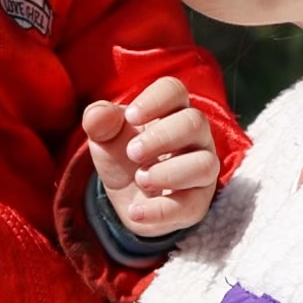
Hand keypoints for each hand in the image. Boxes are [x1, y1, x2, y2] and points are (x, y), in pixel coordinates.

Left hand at [83, 76, 218, 237]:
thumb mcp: (105, 138)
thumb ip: (99, 122)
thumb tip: (97, 113)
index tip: (130, 117)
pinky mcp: (197, 202)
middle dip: (161, 137)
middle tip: (132, 152)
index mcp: (171, 110)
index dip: (155, 100)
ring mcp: (201, 169)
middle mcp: (194, 136)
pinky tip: (136, 212)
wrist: (127, 199)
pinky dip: (160, 210)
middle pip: (195, 122)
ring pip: (205, 164)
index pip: (175, 90)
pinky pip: (190, 205)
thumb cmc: (122, 155)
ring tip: (140, 179)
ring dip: (168, 173)